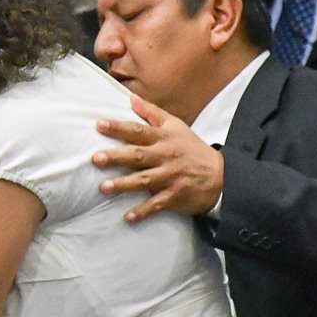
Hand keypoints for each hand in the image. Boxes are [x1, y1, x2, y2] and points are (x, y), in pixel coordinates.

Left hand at [92, 94, 223, 221]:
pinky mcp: (174, 196)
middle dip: (117, 156)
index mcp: (163, 138)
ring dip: (124, 184)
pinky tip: (128, 218)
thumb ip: (152, 113)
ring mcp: (170, 177)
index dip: (118, 127)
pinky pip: (156, 204)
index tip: (99, 124)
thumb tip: (130, 98)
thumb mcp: (176, 126)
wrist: (220, 175)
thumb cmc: (192, 148)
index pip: (138, 130)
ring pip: (144, 180)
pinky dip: (143, 211)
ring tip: (103, 187)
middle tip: (96, 158)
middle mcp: (165, 156)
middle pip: (138, 155)